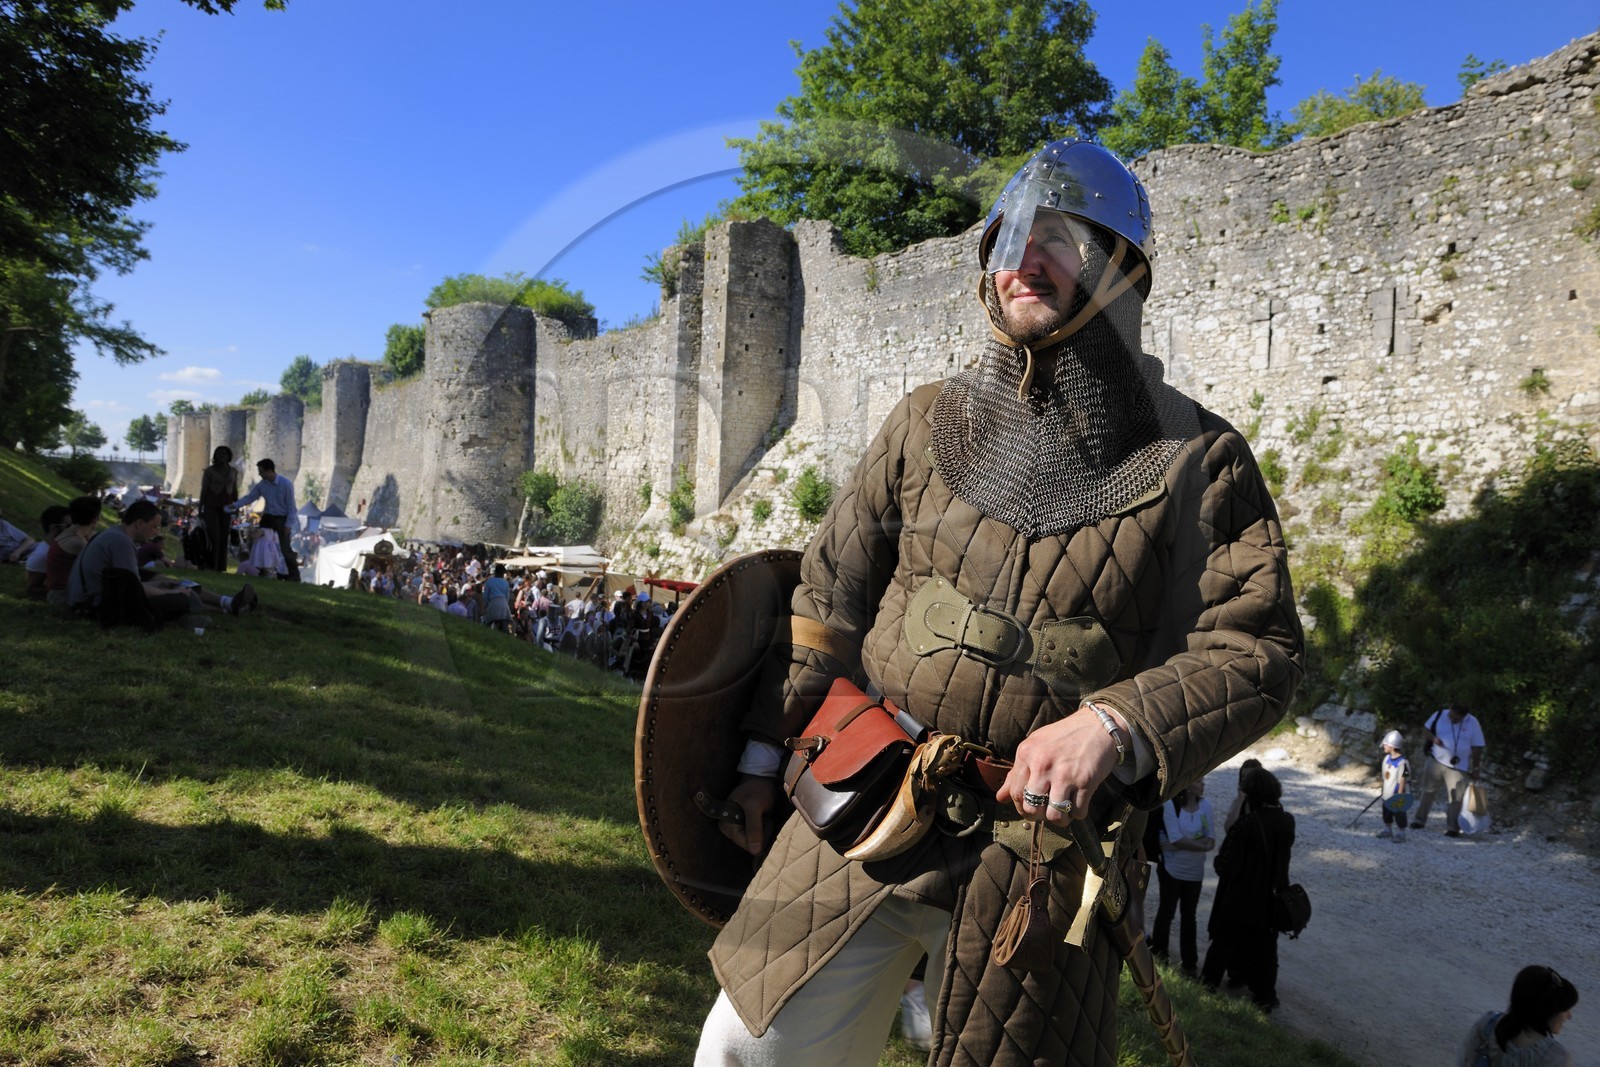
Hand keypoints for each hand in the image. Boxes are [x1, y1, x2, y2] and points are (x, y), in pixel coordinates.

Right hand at [720, 774, 781, 855]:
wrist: (762, 779)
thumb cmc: (757, 789)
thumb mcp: (755, 806)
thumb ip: (754, 827)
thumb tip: (755, 851)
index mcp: (726, 824)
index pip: (744, 843)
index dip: (758, 835)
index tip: (764, 819)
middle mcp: (729, 829)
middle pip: (750, 845)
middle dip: (761, 833)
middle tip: (763, 816)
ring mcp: (737, 829)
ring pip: (755, 843)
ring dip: (764, 831)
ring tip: (763, 816)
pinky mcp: (746, 829)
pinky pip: (758, 838)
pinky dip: (764, 830)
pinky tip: (764, 819)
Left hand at [996, 709, 1119, 825]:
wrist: (1097, 726)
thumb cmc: (1064, 737)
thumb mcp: (1035, 747)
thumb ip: (1016, 773)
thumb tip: (1000, 798)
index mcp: (1026, 754)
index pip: (1015, 793)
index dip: (1021, 807)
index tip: (1030, 807)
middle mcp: (1043, 764)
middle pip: (1032, 808)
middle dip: (1039, 815)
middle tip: (1046, 810)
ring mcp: (1065, 774)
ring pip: (1054, 816)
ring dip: (1059, 819)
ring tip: (1062, 810)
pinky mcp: (1086, 781)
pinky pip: (1077, 812)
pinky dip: (1077, 814)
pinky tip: (1077, 804)